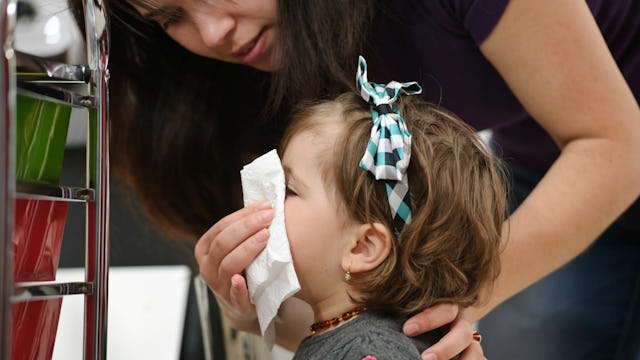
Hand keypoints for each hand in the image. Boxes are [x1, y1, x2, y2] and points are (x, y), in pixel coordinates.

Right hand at [194, 201, 273, 332]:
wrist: (245, 303)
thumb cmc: (244, 266)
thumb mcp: (236, 246)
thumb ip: (243, 228)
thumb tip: (265, 203)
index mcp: (205, 248)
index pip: (222, 227)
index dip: (243, 215)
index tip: (265, 206)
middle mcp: (207, 267)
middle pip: (223, 244)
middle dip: (246, 227)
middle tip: (268, 217)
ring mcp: (219, 287)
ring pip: (228, 266)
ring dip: (247, 249)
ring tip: (265, 236)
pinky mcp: (236, 305)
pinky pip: (235, 297)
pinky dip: (238, 289)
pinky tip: (241, 280)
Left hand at [403, 303, 484, 359]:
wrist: (426, 342)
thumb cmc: (408, 328)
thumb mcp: (407, 323)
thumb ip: (402, 323)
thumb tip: (369, 326)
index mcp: (445, 309)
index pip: (444, 308)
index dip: (428, 318)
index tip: (407, 330)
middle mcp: (461, 326)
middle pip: (461, 332)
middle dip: (445, 347)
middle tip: (425, 359)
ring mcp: (470, 344)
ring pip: (474, 351)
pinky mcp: (474, 357)